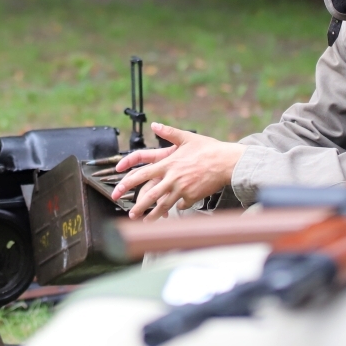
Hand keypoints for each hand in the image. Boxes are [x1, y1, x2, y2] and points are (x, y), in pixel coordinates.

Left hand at [111, 122, 244, 219]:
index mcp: (167, 164)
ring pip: (164, 205)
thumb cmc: (208, 148)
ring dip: (154, 214)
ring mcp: (182, 189)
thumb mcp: (187, 137)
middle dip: (139, 206)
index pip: (142, 174)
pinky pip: (181, 205)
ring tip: (147, 221)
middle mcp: (172, 178)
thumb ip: (169, 132)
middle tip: (131, 214)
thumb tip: (154, 124)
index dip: (128, 182)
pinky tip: (175, 211)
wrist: (226, 162)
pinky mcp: (192, 197)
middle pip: (150, 195)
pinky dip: (177, 208)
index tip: (118, 190)